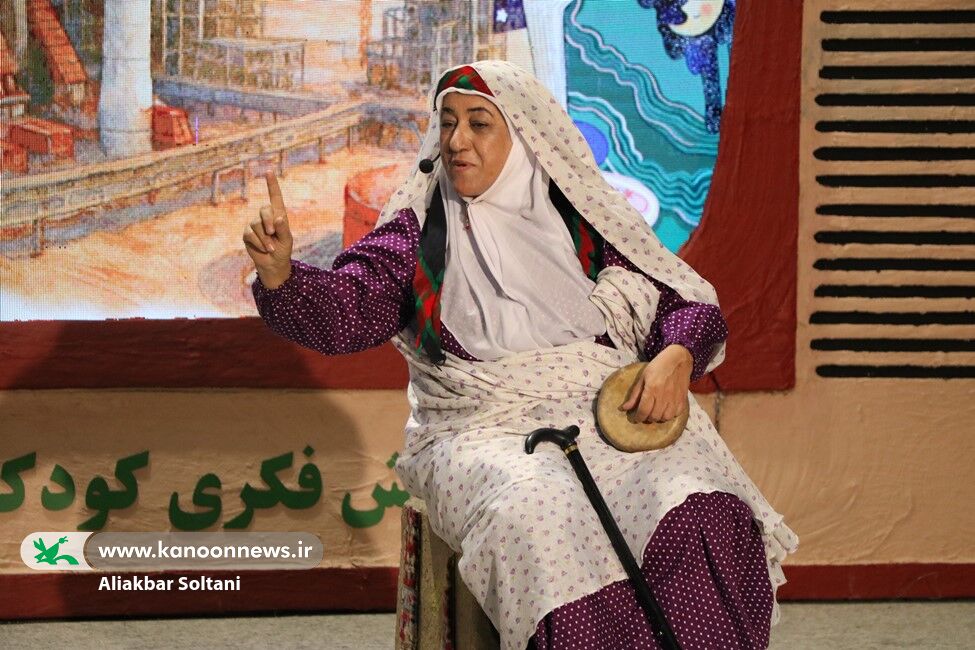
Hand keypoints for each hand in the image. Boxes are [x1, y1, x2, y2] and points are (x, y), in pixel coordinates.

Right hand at [243, 172, 293, 288]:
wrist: (273, 264)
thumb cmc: (283, 250)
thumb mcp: (287, 240)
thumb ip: (283, 229)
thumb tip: (278, 218)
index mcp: (279, 215)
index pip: (275, 197)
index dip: (272, 184)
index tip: (269, 171)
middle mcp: (266, 217)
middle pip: (264, 210)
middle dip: (269, 222)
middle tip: (273, 234)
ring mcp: (255, 225)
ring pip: (256, 224)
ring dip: (265, 238)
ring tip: (271, 247)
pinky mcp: (247, 233)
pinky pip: (249, 234)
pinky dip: (258, 242)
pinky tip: (264, 249)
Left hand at [618, 345, 692, 422]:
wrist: (678, 359)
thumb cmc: (658, 366)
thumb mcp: (642, 377)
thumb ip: (634, 394)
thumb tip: (623, 408)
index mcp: (652, 389)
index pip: (643, 410)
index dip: (638, 418)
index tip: (635, 418)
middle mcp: (664, 395)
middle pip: (654, 416)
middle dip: (647, 418)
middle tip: (644, 413)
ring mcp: (675, 398)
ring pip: (665, 418)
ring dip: (658, 418)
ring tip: (654, 412)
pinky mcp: (683, 398)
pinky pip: (676, 414)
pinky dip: (670, 415)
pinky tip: (665, 409)